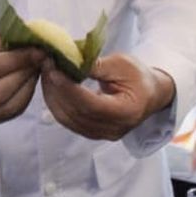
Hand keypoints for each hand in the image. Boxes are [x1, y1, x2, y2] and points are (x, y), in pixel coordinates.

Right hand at [0, 33, 44, 129]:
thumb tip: (25, 41)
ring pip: (10, 104)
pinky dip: (25, 95)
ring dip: (29, 84)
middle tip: (41, 57)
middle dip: (26, 71)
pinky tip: (28, 81)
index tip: (38, 48)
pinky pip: (11, 112)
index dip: (19, 58)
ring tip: (35, 67)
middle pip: (2, 89)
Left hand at [39, 54, 173, 140]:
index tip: (54, 71)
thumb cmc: (138, 76)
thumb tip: (69, 62)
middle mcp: (114, 129)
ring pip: (68, 119)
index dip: (70, 89)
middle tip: (45, 66)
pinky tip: (52, 87)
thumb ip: (96, 66)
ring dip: (52, 97)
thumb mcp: (122, 64)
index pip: (91, 105)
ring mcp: (102, 135)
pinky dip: (57, 104)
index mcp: (127, 112)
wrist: (150, 94)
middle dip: (57, 90)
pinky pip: (68, 121)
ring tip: (46, 73)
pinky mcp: (92, 133)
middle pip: (77, 113)